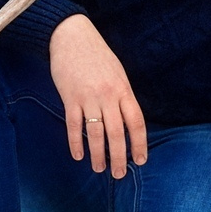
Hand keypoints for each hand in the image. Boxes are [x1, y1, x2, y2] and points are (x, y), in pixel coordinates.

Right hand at [48, 14, 146, 176]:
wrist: (71, 36)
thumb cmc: (97, 55)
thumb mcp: (117, 73)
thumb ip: (122, 96)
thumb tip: (126, 121)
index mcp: (123, 90)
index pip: (136, 122)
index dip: (139, 143)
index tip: (140, 160)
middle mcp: (108, 96)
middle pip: (117, 133)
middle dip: (119, 157)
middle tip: (119, 174)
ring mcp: (88, 97)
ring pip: (96, 133)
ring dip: (98, 154)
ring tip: (99, 169)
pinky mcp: (70, 98)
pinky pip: (74, 125)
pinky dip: (76, 142)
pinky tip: (78, 155)